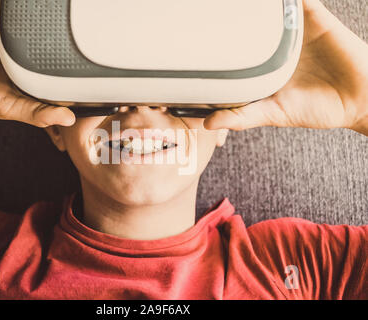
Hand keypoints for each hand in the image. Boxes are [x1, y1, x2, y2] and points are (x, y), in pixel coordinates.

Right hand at [0, 0, 74, 126]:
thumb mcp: (8, 108)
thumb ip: (37, 113)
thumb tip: (69, 118)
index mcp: (21, 63)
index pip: (48, 51)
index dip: (62, 48)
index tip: (80, 45)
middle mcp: (9, 43)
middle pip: (34, 25)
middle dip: (45, 18)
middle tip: (63, 15)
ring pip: (13, 8)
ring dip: (21, 6)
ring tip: (38, 4)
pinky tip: (3, 2)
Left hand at [204, 0, 367, 135]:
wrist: (360, 98)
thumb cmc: (317, 109)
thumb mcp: (273, 114)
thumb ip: (242, 117)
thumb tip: (208, 123)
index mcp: (261, 68)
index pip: (232, 54)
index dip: (214, 49)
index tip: (190, 44)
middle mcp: (272, 48)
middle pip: (244, 26)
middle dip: (227, 18)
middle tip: (205, 11)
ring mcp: (291, 32)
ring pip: (265, 10)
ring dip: (251, 6)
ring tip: (226, 2)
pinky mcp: (312, 19)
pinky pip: (295, 1)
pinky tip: (268, 0)